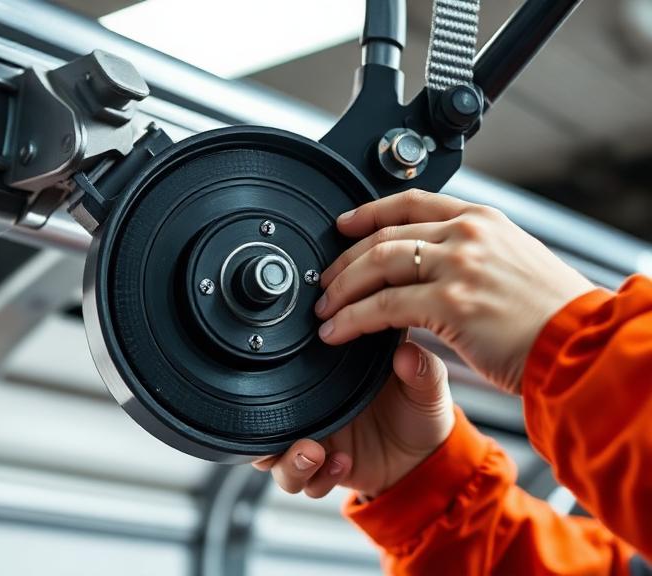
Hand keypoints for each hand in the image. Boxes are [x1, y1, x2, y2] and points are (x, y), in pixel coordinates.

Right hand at [253, 342, 452, 498]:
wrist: (429, 457)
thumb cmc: (421, 411)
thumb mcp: (426, 386)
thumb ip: (420, 369)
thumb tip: (407, 352)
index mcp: (328, 380)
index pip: (283, 376)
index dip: (271, 381)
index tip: (282, 380)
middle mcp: (315, 411)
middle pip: (265, 422)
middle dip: (266, 435)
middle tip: (297, 433)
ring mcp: (318, 442)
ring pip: (275, 458)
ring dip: (288, 460)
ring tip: (313, 454)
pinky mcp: (326, 471)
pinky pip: (305, 482)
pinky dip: (317, 478)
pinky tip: (341, 464)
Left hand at [315, 190, 594, 393]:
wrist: (581, 344)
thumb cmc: (552, 313)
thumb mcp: (513, 261)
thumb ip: (472, 254)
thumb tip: (431, 264)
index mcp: (482, 220)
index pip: (411, 202)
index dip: (369, 211)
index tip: (344, 224)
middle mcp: (467, 234)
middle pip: (384, 235)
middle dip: (345, 260)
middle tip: (325, 281)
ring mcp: (458, 266)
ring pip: (376, 266)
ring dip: (342, 289)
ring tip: (325, 309)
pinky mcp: (450, 304)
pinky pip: (383, 308)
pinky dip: (353, 320)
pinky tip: (339, 331)